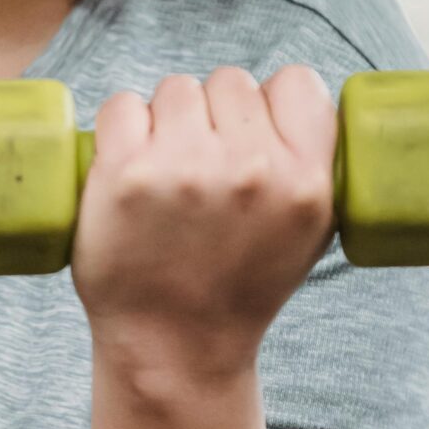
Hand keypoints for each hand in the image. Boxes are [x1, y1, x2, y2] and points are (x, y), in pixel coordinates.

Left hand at [71, 64, 337, 372]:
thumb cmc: (238, 288)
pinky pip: (121, 105)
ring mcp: (184, 168)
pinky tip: (127, 165)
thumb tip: (285, 98)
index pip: (297, 82)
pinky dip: (120, 127)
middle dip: (214, 113)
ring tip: (164, 171)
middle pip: (230, 81)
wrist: (174, 348)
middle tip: (201, 165)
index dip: (270, 100)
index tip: (251, 129)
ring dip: (166, 118)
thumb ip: (307, 167)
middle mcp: (250, 168)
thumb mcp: (308, 234)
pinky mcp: (123, 174)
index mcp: (305, 180)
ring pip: (175, 89)